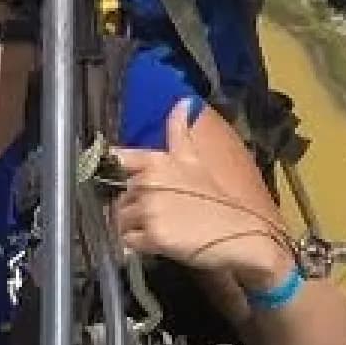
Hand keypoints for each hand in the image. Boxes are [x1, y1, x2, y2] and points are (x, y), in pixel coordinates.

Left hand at [110, 102, 295, 286]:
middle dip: (132, 205)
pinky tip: (158, 242)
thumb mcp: (195, 160)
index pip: (118, 158)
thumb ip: (180, 132)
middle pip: (120, 195)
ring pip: (121, 219)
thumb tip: (184, 100)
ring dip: (134, 226)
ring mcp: (150, 209)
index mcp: (157, 161)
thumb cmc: (216, 199)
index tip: (107, 172)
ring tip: (162, 228)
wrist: (239, 235)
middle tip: (160, 214)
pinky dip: (138, 244)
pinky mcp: (153, 236)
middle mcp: (149, 182)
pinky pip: (128, 241)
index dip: (111, 167)